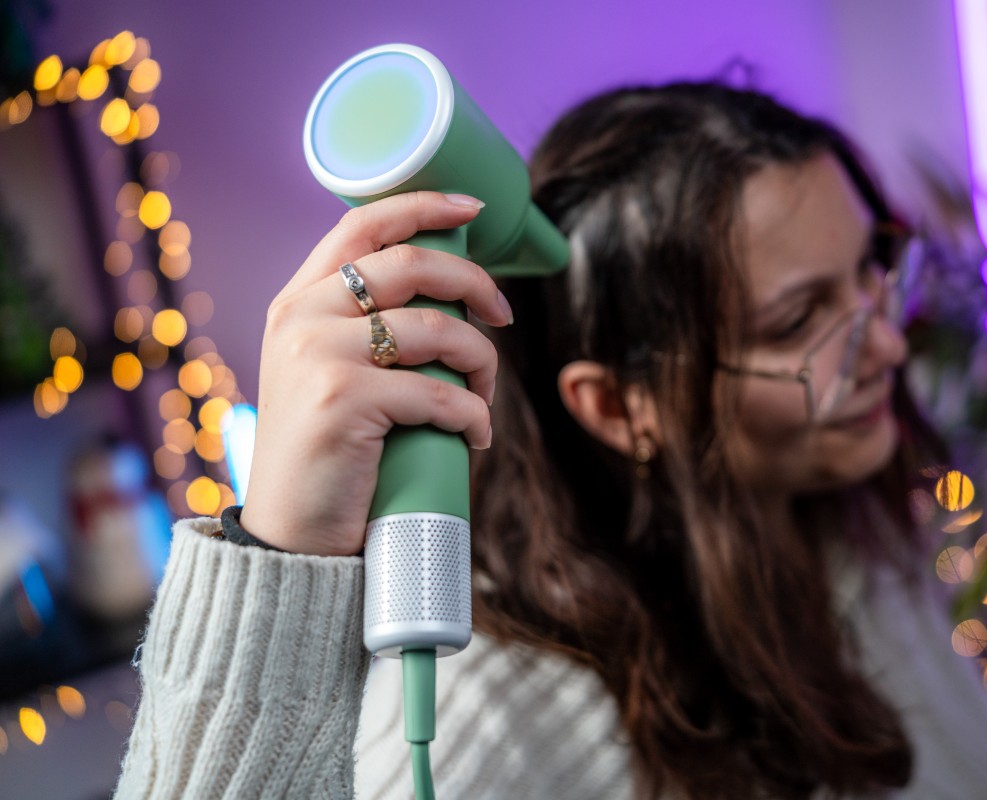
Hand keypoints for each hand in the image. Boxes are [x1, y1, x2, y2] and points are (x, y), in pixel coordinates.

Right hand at [239, 192, 511, 555]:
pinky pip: (441, 394)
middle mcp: (302, 316)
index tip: (472, 209)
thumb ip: (359, 327)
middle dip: (476, 284)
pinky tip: (477, 437)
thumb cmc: (327, 453)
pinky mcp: (344, 399)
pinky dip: (474, 417)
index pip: (363, 223)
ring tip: (484, 397)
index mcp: (298, 300)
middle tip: (503, 315)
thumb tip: (448, 299)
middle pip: (413, 265)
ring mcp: (319, 354)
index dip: (425, 205)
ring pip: (440, 332)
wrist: (292, 534)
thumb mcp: (324, 371)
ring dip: (482, 364)